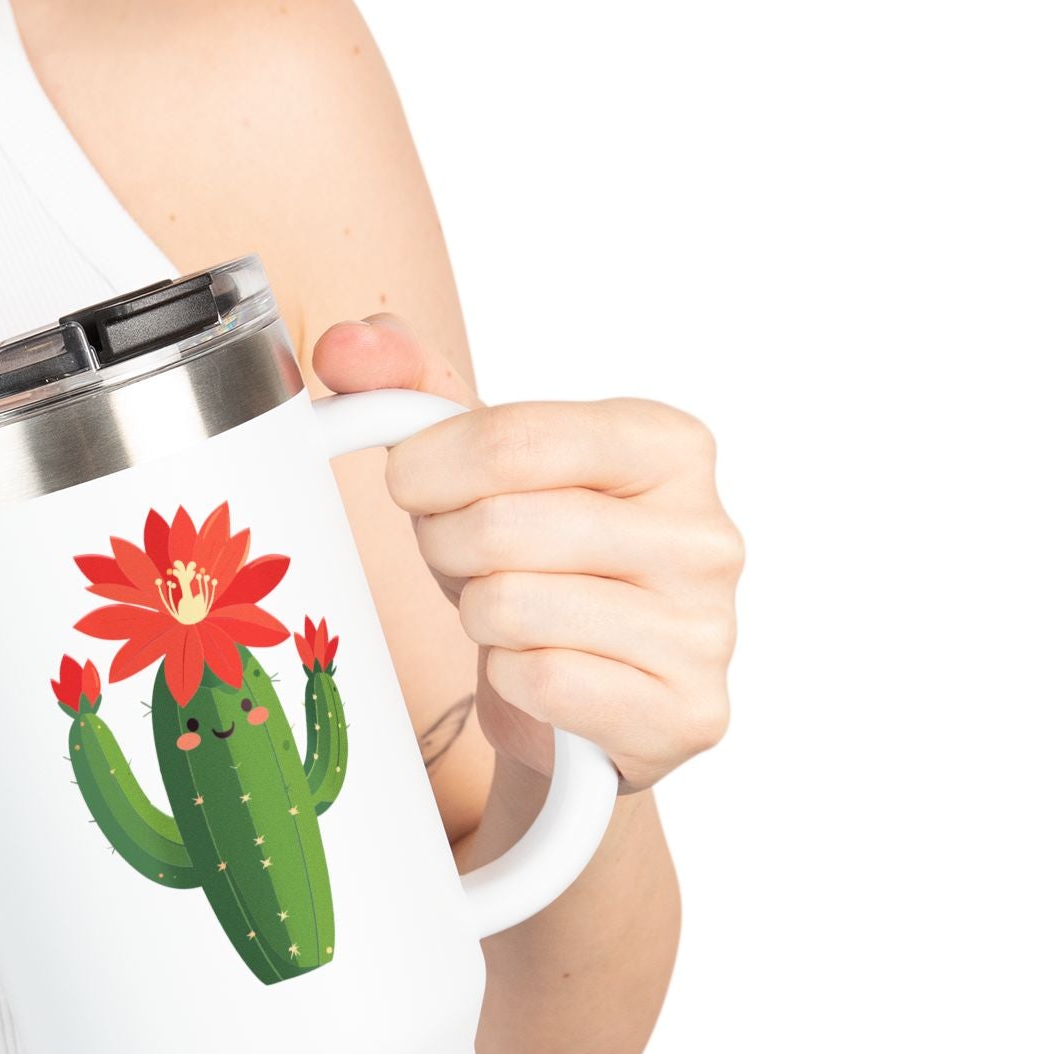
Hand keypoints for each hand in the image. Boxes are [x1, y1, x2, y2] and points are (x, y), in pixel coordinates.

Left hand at [312, 314, 742, 791]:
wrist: (587, 704)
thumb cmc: (534, 569)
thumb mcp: (479, 470)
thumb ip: (413, 389)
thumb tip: (346, 341)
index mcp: (668, 445)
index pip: (512, 438)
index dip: (428, 469)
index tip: (413, 486)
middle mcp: (705, 531)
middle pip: (500, 526)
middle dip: (446, 550)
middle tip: (463, 564)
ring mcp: (706, 628)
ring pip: (508, 607)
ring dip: (477, 618)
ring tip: (508, 619)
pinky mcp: (685, 711)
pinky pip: (538, 681)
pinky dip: (512, 682)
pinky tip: (543, 675)